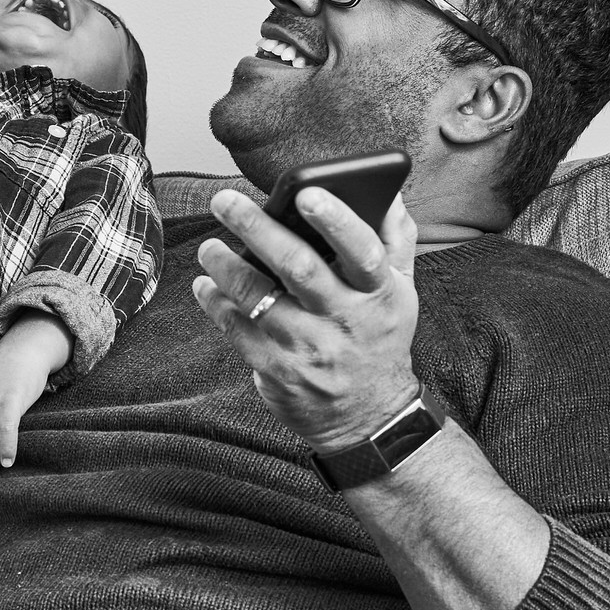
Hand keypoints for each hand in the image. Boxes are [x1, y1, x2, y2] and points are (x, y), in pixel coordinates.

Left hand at [192, 187, 420, 452]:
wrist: (369, 417)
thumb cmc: (379, 338)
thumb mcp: (401, 291)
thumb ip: (395, 239)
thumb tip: (387, 192)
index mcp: (379, 294)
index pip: (362, 252)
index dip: (336, 221)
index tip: (306, 193)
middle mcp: (346, 320)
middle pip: (300, 268)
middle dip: (257, 229)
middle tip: (225, 201)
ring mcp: (310, 348)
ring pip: (259, 298)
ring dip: (226, 266)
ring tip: (210, 247)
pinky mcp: (279, 370)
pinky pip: (238, 329)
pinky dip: (217, 303)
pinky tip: (207, 285)